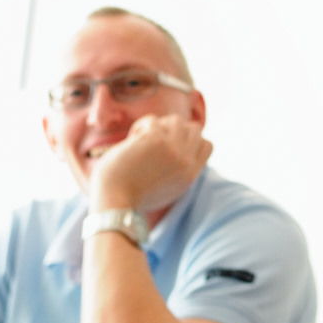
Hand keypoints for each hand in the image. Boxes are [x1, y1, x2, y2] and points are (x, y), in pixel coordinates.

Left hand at [90, 114, 212, 212]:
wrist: (115, 202)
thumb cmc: (133, 196)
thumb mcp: (166, 189)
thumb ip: (178, 171)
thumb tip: (178, 149)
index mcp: (190, 174)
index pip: (206, 145)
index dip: (190, 140)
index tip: (171, 145)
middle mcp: (186, 161)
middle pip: (194, 129)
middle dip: (175, 130)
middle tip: (157, 139)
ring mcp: (172, 149)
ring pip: (176, 120)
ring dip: (159, 125)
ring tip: (144, 137)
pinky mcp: (155, 139)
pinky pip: (152, 120)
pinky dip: (141, 127)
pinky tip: (132, 138)